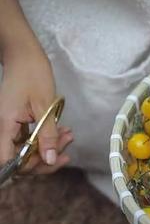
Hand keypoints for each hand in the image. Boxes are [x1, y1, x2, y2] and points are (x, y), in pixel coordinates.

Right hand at [0, 45, 72, 173]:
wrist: (25, 57)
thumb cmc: (33, 76)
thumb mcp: (45, 107)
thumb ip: (48, 135)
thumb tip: (51, 160)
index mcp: (4, 126)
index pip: (9, 160)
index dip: (29, 165)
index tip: (51, 157)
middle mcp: (2, 129)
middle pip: (19, 159)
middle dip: (45, 157)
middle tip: (67, 146)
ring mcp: (8, 127)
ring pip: (26, 150)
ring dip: (48, 147)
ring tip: (68, 136)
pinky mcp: (15, 124)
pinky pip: (27, 139)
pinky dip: (44, 138)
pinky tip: (61, 131)